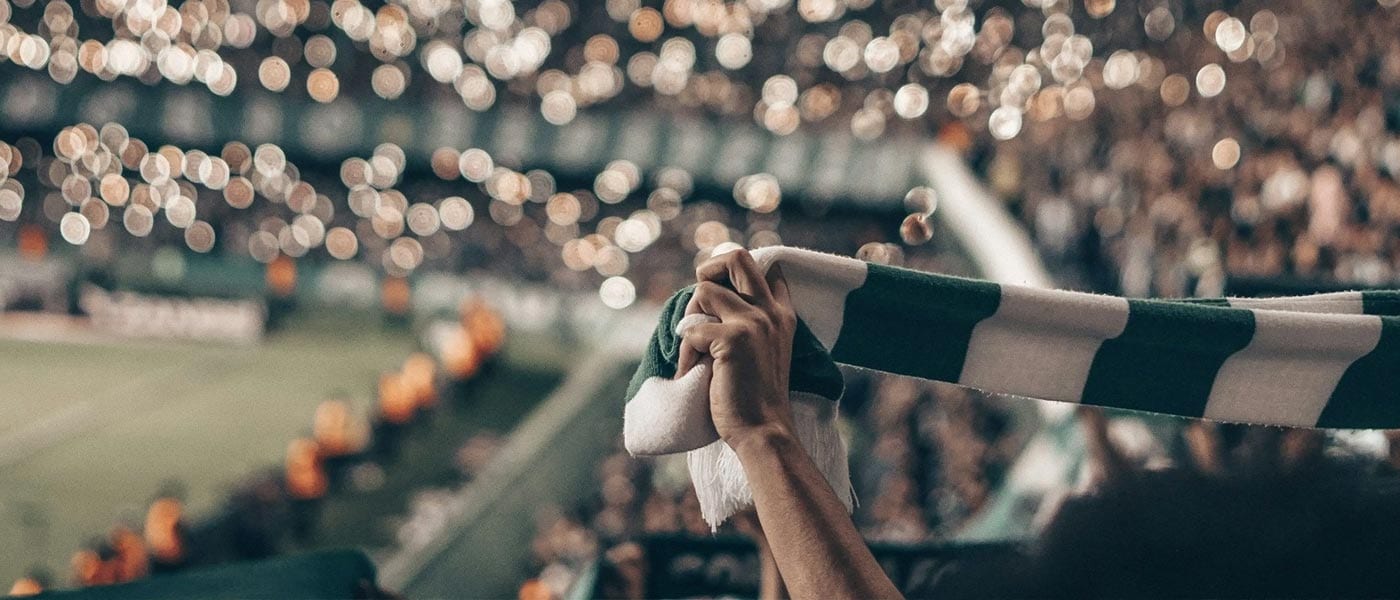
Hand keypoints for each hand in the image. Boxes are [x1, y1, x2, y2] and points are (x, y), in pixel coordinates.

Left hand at [677, 249, 797, 446]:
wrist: (763, 430)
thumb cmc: (755, 396)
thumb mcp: (763, 351)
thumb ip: (749, 323)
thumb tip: (710, 297)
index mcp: (781, 314)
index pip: (765, 268)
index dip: (734, 276)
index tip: (721, 305)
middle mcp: (770, 311)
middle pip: (736, 257)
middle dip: (708, 271)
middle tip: (700, 305)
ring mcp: (754, 322)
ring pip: (704, 291)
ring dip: (691, 319)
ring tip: (696, 351)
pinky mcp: (733, 339)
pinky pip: (692, 330)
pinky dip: (686, 353)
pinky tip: (694, 373)